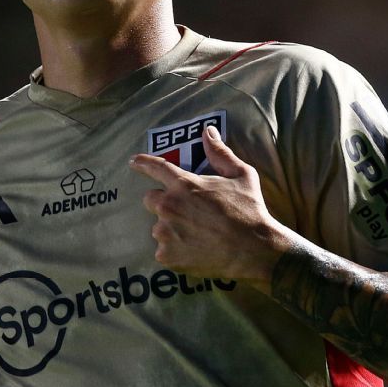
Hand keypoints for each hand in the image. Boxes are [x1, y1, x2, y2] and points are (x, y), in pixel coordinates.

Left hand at [128, 125, 291, 289]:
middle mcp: (169, 206)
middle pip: (150, 200)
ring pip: (159, 227)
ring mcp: (166, 232)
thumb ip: (220, 153)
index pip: (156, 168)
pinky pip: (164, 250)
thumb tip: (207, 131)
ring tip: (196, 235)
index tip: (133, 162)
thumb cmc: (249, 210)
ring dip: (171, 229)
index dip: (143, 163)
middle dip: (163, 203)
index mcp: (184, 184)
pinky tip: (194, 251)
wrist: (254, 250)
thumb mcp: (242, 175)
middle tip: (186, 212)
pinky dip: (175, 251)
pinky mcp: (167, 255)